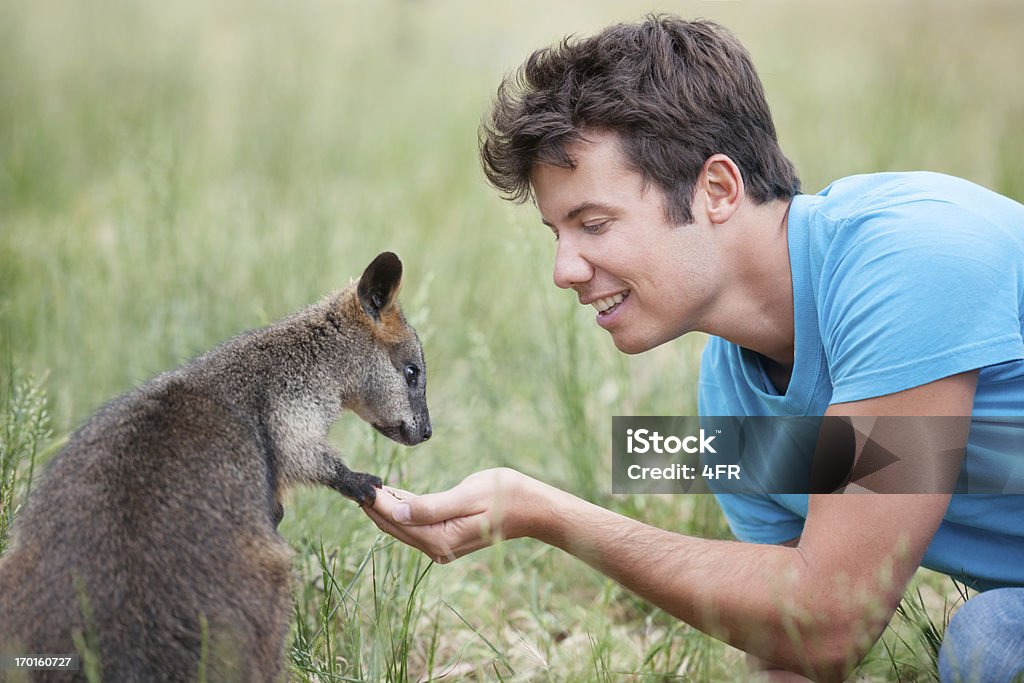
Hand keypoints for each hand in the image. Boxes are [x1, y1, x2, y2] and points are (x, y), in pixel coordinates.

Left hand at [364, 467, 533, 562]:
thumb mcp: (468, 494)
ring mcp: (442, 547)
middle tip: (358, 482)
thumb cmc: (506, 495)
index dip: (376, 500)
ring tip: (370, 487)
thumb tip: (397, 510)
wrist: (533, 510)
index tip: (360, 482)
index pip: (397, 518)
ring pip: (403, 527)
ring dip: (386, 508)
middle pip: (395, 526)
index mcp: (440, 538)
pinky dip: (403, 511)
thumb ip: (432, 506)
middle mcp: (438, 548)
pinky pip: (416, 527)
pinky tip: (393, 496)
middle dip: (375, 506)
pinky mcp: (447, 540)